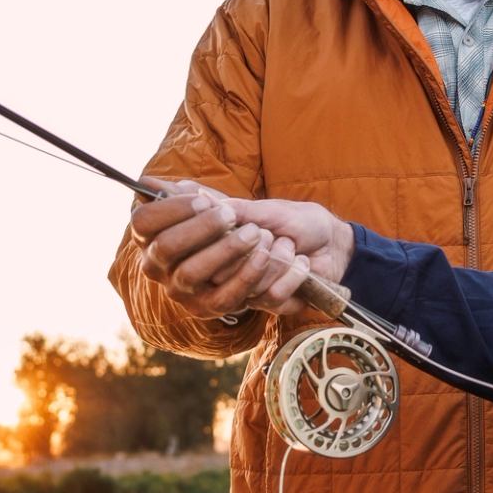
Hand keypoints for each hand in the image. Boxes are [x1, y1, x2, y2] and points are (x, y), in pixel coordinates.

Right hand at [131, 178, 348, 317]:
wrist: (332, 243)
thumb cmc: (292, 220)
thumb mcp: (256, 209)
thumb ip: (217, 207)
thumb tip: (177, 187)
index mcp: (200, 244)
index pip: (160, 241)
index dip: (182, 224)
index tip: (207, 205)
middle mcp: (210, 272)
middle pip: (191, 268)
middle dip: (228, 243)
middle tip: (256, 228)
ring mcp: (235, 291)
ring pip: (232, 282)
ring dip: (267, 256)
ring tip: (283, 241)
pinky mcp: (264, 305)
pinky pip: (268, 294)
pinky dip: (291, 272)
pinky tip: (300, 262)